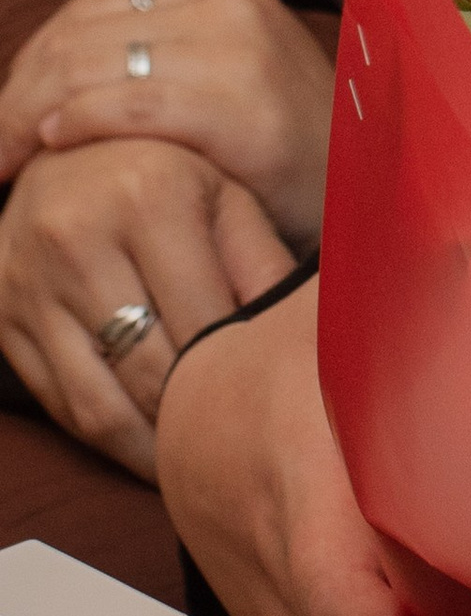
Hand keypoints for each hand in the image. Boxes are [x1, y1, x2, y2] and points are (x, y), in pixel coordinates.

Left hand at [0, 0, 335, 243]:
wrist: (369, 194)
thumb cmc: (282, 156)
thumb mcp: (221, 85)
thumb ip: (154, 63)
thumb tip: (45, 87)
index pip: (89, 10)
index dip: (27, 64)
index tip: (0, 120)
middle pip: (80, 33)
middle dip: (15, 94)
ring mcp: (238, 45)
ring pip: (90, 63)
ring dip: (27, 115)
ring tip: (3, 161)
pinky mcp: (240, 102)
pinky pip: (128, 103)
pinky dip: (77, 123)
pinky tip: (50, 149)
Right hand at [0, 140, 292, 474]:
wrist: (66, 153)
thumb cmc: (165, 174)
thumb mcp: (223, 193)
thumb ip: (260, 258)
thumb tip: (296, 333)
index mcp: (148, 197)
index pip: (202, 319)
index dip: (236, 371)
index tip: (268, 405)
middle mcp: (77, 237)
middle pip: (147, 369)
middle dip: (193, 417)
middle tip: (235, 445)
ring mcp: (29, 282)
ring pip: (96, 403)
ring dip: (148, 447)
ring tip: (191, 461)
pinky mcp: (2, 318)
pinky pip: (57, 404)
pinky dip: (105, 436)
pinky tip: (145, 443)